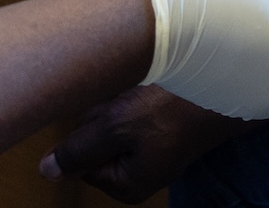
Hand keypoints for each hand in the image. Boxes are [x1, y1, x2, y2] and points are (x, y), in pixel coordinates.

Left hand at [41, 85, 243, 202]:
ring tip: (141, 95)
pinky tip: (151, 92)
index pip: (80, 160)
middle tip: (128, 102)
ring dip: (118, 105)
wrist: (221, 83)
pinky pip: (133, 114)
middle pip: (95, 142)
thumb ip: (77, 150)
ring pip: (112, 124)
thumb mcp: (115, 127)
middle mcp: (138, 175)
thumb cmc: (171, 107)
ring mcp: (151, 153)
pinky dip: (135, 100)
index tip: (108, 115)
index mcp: (126, 185)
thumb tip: (46, 171)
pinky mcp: (162, 132)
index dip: (86, 132)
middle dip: (103, 117)